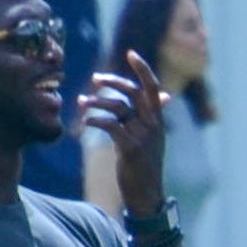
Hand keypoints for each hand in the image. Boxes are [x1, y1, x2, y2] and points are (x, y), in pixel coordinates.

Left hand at [81, 53, 168, 214]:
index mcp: (158, 119)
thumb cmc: (145, 164)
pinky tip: (86, 122)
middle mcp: (154, 125)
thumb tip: (165, 96)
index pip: (153, 87)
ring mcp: (144, 136)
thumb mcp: (153, 137)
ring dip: (96, 102)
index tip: (131, 53)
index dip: (143, 69)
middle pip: (133, 92)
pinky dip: (95, 120)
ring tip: (81, 103)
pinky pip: (110, 125)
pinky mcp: (131, 148)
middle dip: (112, 82)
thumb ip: (153, 115)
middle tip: (95, 79)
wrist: (146, 193)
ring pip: (118, 107)